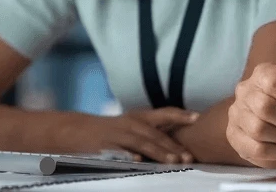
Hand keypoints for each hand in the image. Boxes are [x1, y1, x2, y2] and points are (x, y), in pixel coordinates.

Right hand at [65, 108, 198, 163]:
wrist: (78, 130)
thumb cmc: (111, 131)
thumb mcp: (133, 125)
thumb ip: (153, 131)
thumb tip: (179, 142)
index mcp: (139, 117)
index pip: (164, 114)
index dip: (181, 115)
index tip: (197, 118)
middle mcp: (131, 123)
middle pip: (156, 134)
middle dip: (173, 145)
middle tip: (188, 156)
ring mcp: (118, 135)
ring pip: (142, 143)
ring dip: (158, 151)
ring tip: (172, 161)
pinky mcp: (105, 146)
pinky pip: (119, 151)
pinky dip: (129, 155)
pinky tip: (137, 160)